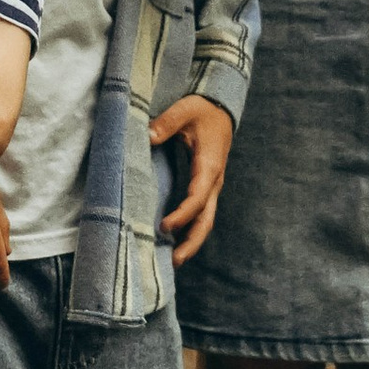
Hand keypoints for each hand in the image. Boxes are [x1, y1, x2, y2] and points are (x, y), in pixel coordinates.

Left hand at [150, 96, 232, 258]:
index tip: (165, 226)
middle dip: (192, 241)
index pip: (198, 197)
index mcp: (209, 165)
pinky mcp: (206, 187)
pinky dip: (190, 229)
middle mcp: (213, 180)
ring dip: (192, 241)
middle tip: (174, 261)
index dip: (183, 214)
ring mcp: (212, 186)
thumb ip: (167, 122)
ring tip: (173, 260)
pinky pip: (201, 213)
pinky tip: (174, 241)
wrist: (220, 108)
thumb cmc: (202, 109)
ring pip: (205, 220)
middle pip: (206, 218)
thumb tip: (147, 135)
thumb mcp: (185, 109)